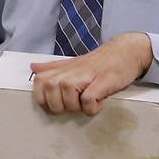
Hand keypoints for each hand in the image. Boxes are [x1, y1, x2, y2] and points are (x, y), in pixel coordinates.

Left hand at [30, 32, 152, 115]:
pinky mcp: (101, 82)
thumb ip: (53, 68)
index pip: (38, 84)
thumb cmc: (99, 62)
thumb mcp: (73, 64)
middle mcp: (70, 71)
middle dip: (60, 107)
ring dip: (78, 107)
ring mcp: (85, 75)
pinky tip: (100, 101)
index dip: (44, 99)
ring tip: (89, 100)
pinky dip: (93, 107)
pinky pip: (88, 102)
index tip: (58, 103)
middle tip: (76, 103)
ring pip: (67, 99)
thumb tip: (33, 68)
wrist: (125, 51)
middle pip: (49, 94)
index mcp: (62, 69)